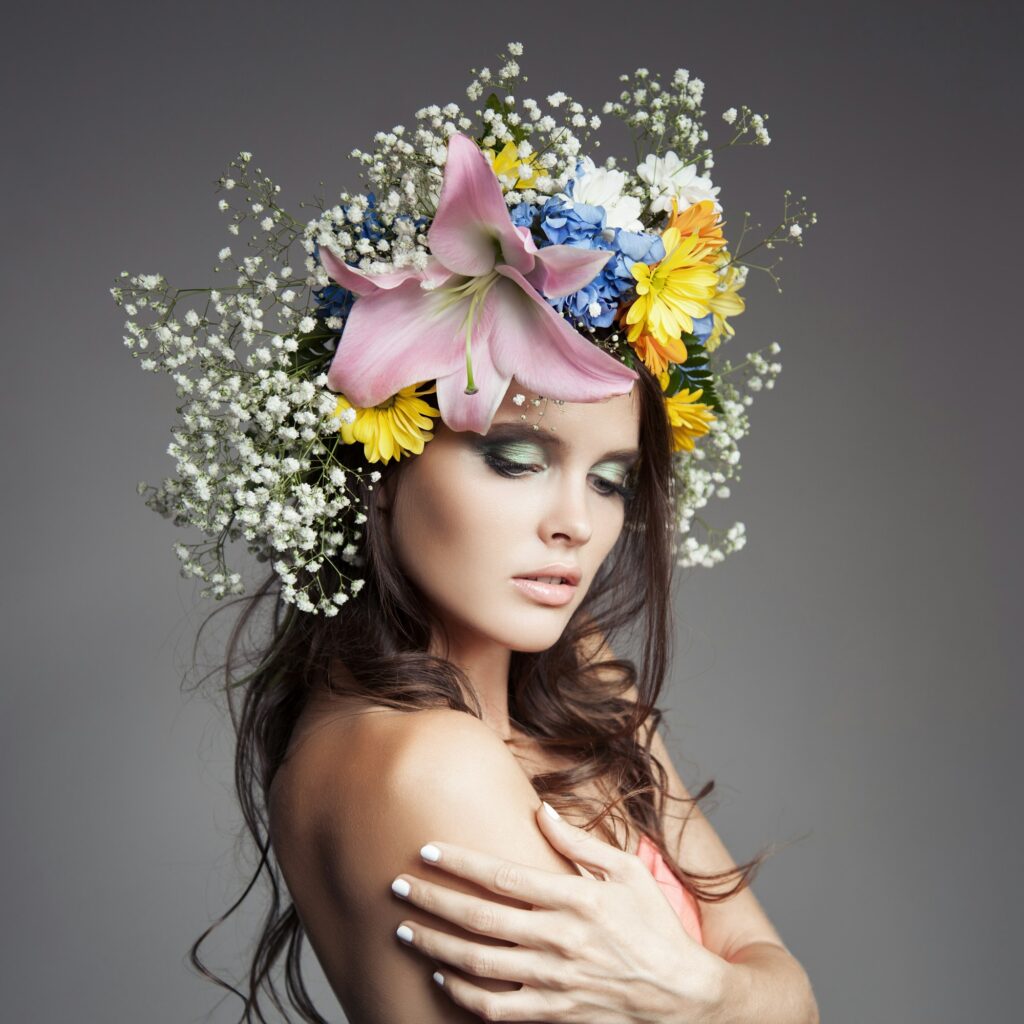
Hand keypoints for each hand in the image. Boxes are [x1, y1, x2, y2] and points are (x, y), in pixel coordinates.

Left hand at [389, 800, 726, 1022]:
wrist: (681, 996)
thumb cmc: (654, 925)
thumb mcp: (627, 871)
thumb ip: (579, 841)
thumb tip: (539, 809)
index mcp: (575, 898)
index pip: (502, 876)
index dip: (459, 862)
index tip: (426, 849)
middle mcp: (558, 939)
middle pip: (478, 919)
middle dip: (431, 900)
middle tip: (396, 886)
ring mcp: (552, 981)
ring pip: (476, 964)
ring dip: (434, 946)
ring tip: (405, 931)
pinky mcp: (552, 1014)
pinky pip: (495, 1008)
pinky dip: (462, 994)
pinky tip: (443, 977)